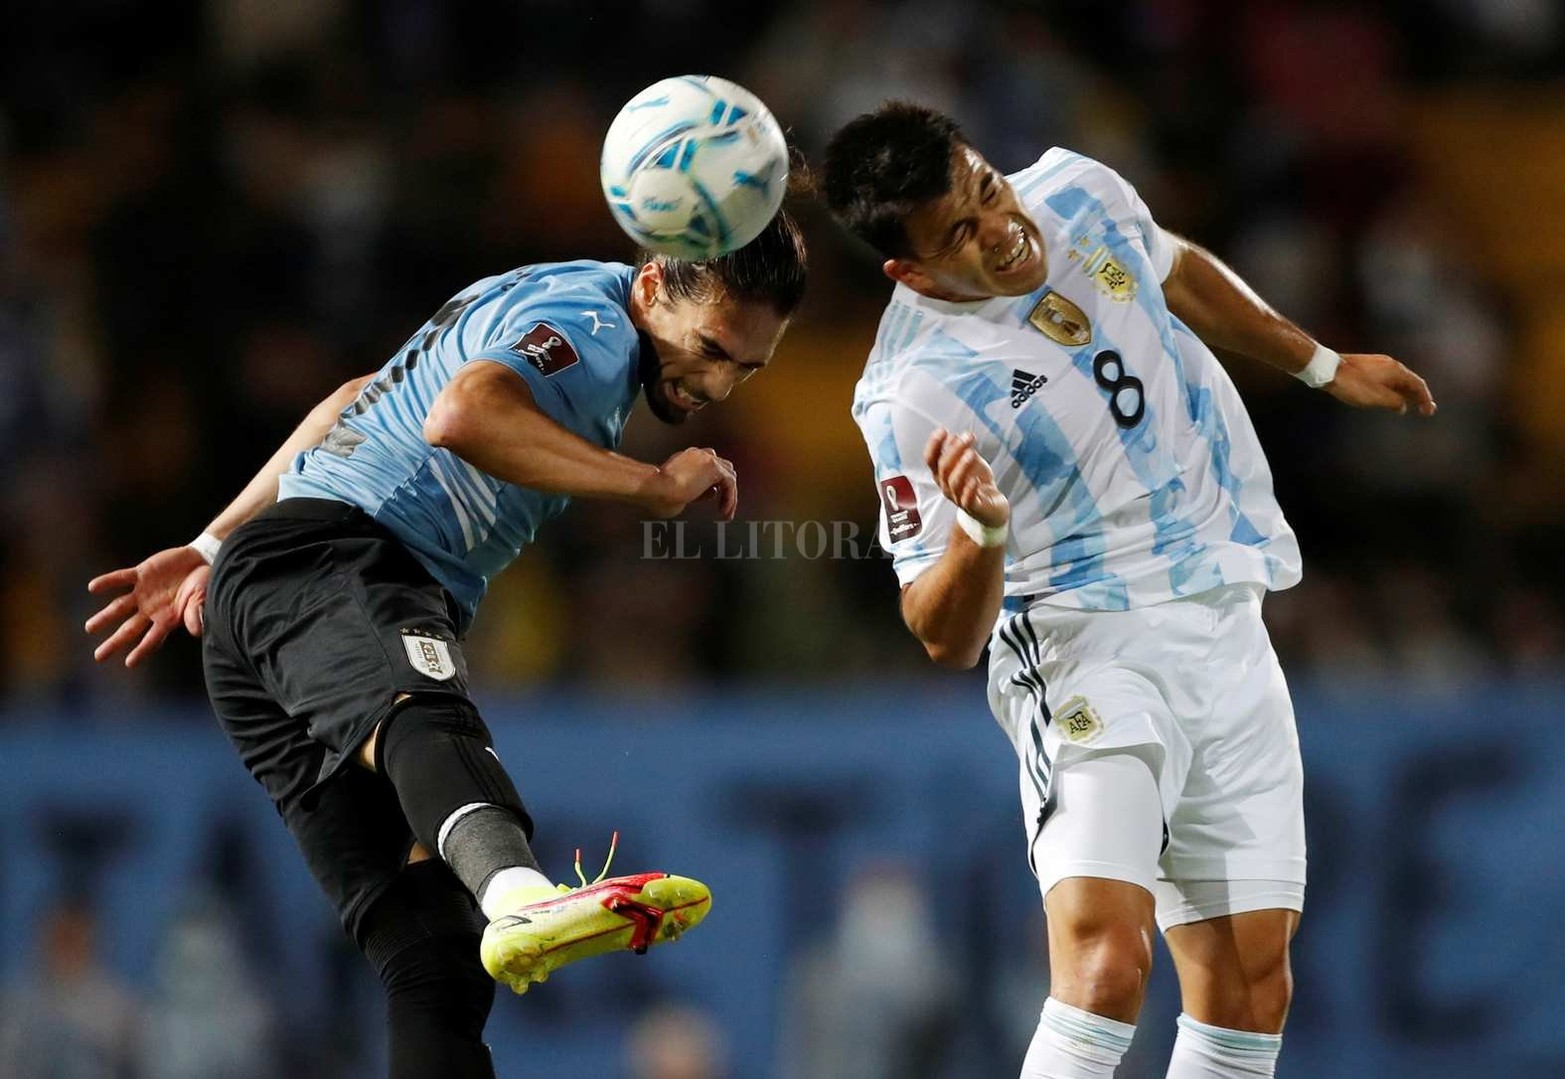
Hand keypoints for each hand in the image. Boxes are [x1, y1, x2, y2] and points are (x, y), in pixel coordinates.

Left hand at [86, 546, 210, 666]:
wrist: (201, 559)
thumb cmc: (204, 583)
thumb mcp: (202, 599)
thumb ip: (195, 613)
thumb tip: (197, 631)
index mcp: (167, 618)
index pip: (152, 638)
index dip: (142, 650)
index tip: (129, 663)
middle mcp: (152, 609)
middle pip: (129, 628)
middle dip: (115, 642)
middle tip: (99, 656)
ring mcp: (144, 592)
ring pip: (119, 606)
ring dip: (105, 617)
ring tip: (90, 628)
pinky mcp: (141, 573)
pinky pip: (121, 578)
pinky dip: (107, 582)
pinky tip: (93, 587)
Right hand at [642, 447, 738, 519]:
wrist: (655, 487)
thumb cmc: (658, 494)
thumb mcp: (681, 493)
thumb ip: (699, 491)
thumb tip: (713, 492)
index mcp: (686, 459)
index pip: (707, 466)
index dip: (713, 483)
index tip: (713, 497)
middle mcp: (697, 455)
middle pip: (722, 467)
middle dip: (725, 487)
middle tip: (724, 505)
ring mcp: (705, 459)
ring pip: (728, 475)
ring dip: (729, 494)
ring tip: (726, 512)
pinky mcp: (713, 467)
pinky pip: (730, 483)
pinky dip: (730, 498)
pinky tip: (725, 510)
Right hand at [925, 429, 1008, 527]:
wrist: (991, 508)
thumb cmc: (977, 483)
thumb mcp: (970, 464)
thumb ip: (961, 452)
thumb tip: (952, 437)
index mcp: (942, 474)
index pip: (930, 460)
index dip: (934, 445)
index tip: (942, 431)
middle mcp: (945, 487)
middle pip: (943, 468)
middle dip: (954, 450)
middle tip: (968, 436)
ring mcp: (957, 498)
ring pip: (953, 482)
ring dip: (961, 466)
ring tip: (971, 453)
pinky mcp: (972, 508)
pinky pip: (967, 499)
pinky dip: (970, 489)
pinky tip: (975, 479)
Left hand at [1324, 353, 1435, 415]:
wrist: (1328, 369)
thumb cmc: (1352, 384)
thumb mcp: (1376, 397)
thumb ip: (1394, 402)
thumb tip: (1402, 407)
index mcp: (1396, 370)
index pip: (1418, 384)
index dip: (1425, 398)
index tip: (1429, 411)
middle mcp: (1390, 364)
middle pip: (1410, 381)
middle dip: (1418, 396)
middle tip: (1425, 409)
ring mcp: (1378, 364)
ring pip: (1398, 380)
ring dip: (1405, 393)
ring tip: (1409, 405)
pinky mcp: (1368, 367)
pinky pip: (1387, 379)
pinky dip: (1393, 389)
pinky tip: (1389, 397)